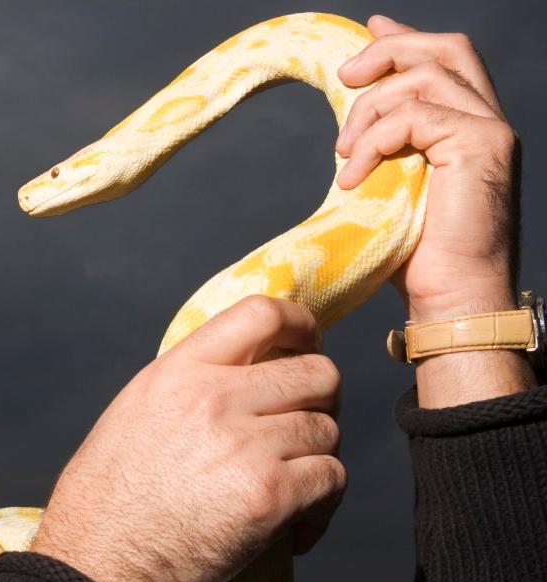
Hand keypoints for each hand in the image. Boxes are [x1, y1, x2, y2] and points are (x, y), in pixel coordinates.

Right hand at [29, 296, 345, 581]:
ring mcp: (245, 445)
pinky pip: (332, 478)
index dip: (302, 324)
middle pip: (317, 372)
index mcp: (181, 370)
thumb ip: (194, 380)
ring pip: (328, 429)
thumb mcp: (140, 408)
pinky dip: (324, 505)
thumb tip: (251, 368)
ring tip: (292, 484)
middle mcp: (215, 398)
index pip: (262, 313)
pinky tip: (296, 524)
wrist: (106, 558)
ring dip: (319, 457)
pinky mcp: (269, 494)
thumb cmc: (114, 493)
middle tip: (304, 426)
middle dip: (322, 400)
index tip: (306, 345)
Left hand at [335, 15, 520, 322]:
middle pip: (445, 49)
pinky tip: (352, 175)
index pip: (446, 59)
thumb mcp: (391, 187)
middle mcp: (488, 121)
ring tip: (343, 153)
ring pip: (423, 78)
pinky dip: (373, 140)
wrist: (452, 297)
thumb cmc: (418, 256)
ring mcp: (490, 131)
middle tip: (344, 77)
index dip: (405, 39)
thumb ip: (383, 146)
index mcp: (470, 127)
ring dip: (368, 108)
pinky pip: (414, 117)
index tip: (368, 31)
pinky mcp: (482, 146)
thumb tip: (352, 126)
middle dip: (388, 52)